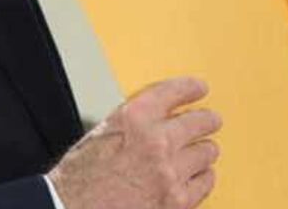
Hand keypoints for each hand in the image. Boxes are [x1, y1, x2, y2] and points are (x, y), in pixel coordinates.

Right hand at [49, 77, 221, 208]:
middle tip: (209, 122)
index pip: (175, 91)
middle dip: (206, 121)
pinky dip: (201, 178)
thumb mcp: (101, 134)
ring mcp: (169, 173)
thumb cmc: (78, 180)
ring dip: (201, 152)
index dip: (191, 89)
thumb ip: (134, 121)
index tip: (199, 89)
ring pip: (208, 152)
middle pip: (201, 121)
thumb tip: (160, 116)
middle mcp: (155, 142)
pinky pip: (206, 181)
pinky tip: (194, 177)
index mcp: (134, 118)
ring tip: (197, 154)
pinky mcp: (177, 201)